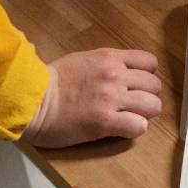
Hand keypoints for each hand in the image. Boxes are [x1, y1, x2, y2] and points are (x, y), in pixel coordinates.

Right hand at [21, 49, 161, 147]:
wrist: (33, 100)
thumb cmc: (54, 81)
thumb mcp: (85, 60)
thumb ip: (109, 64)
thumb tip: (125, 72)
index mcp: (111, 58)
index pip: (150, 62)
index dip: (146, 76)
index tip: (136, 85)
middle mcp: (116, 75)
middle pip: (155, 86)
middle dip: (146, 96)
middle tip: (131, 105)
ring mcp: (112, 98)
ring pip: (153, 106)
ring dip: (144, 113)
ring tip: (128, 117)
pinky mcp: (105, 122)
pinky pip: (139, 126)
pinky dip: (134, 129)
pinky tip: (122, 129)